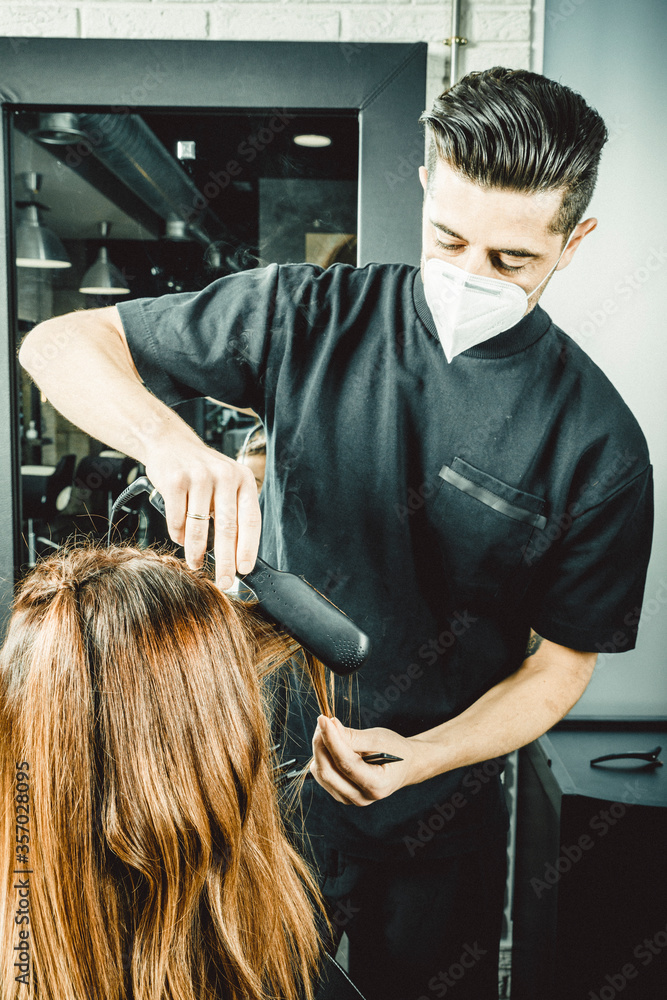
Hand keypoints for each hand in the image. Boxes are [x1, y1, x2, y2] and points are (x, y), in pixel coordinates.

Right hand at [145, 434, 260, 587]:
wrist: (170, 443)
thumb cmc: (201, 472)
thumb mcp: (226, 484)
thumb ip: (232, 512)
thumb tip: (236, 555)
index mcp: (243, 479)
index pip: (251, 520)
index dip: (248, 548)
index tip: (244, 569)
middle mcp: (225, 476)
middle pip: (228, 528)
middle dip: (225, 560)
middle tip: (224, 581)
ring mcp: (199, 477)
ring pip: (199, 526)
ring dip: (196, 551)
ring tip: (195, 563)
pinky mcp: (175, 480)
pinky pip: (177, 519)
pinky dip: (178, 534)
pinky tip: (180, 537)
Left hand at [310, 716, 418, 805]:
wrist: (406, 766)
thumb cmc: (395, 751)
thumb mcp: (379, 739)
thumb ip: (352, 736)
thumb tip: (329, 726)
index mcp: (377, 784)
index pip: (345, 763)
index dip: (331, 739)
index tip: (323, 719)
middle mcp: (362, 797)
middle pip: (328, 771)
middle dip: (320, 744)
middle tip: (323, 721)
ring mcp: (351, 799)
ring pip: (321, 774)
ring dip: (320, 750)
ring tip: (331, 732)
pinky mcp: (342, 795)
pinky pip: (322, 776)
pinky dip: (322, 758)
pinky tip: (332, 747)